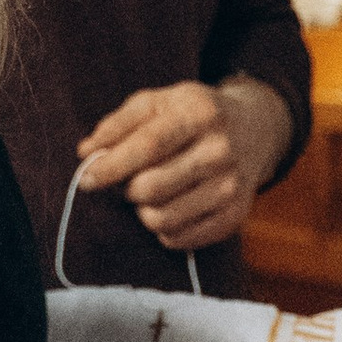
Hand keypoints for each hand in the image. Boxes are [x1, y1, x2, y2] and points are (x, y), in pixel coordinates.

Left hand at [75, 74, 292, 252]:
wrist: (254, 130)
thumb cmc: (192, 115)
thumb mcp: (158, 102)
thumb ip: (118, 124)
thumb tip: (87, 153)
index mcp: (200, 113)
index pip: (148, 145)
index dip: (112, 166)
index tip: (87, 179)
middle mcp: (221, 150)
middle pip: (152, 188)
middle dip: (127, 190)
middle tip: (130, 181)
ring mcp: (232, 186)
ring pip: (163, 219)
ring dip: (144, 211)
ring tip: (151, 195)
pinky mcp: (235, 216)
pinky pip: (180, 239)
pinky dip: (164, 229)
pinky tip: (171, 207)